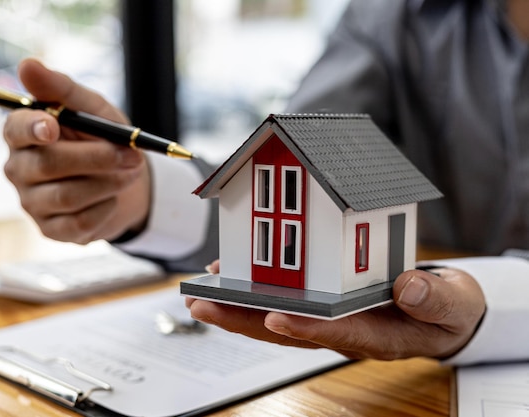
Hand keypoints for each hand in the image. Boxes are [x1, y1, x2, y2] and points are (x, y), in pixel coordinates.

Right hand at [2, 58, 150, 243]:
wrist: (124, 178)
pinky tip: (114, 197)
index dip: (33, 127)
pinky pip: (80, 223)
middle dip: (97, 159)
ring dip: (109, 182)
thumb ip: (62, 89)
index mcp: (23, 133)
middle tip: (133, 156)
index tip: (54, 126)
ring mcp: (32, 202)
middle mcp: (19, 168)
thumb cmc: (101, 137)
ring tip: (132, 171)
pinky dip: (106, 208)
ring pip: (68, 196)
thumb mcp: (91, 108)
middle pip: (48, 165)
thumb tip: (28, 65)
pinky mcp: (51, 230)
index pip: (16, 129)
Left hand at [187, 265, 485, 359]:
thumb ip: (434, 302)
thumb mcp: (453, 306)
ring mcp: (332, 319)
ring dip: (239, 308)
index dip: (305, 328)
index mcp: (379, 336)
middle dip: (244, 321)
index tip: (273, 316)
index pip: (337, 334)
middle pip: (290, 332)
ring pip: (279, 318)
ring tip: (203, 294)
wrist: (443, 311)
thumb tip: (408, 288)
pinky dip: (258, 290)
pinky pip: (286, 301)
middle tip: (204, 307)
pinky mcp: (326, 305)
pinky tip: (232, 276)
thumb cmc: (448, 309)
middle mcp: (346, 331)